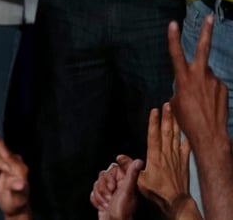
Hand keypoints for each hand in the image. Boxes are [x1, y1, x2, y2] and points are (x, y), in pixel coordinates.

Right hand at [90, 155, 142, 219]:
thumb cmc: (123, 212)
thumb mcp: (128, 191)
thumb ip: (131, 175)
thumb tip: (139, 161)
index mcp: (126, 181)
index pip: (113, 168)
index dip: (109, 177)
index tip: (113, 186)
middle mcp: (119, 185)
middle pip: (103, 175)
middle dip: (104, 188)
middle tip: (111, 197)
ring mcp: (110, 192)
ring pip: (97, 184)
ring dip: (100, 196)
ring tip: (108, 204)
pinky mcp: (103, 199)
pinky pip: (93, 193)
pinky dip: (96, 201)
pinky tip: (104, 207)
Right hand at [138, 103, 195, 217]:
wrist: (176, 201)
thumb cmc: (157, 192)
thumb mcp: (139, 181)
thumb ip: (129, 167)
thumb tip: (119, 156)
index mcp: (155, 157)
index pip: (154, 135)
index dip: (154, 122)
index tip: (155, 110)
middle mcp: (166, 154)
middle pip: (166, 132)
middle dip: (167, 117)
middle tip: (168, 104)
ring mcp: (176, 157)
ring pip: (176, 136)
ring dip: (175, 123)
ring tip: (175, 112)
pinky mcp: (184, 163)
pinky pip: (186, 148)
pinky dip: (187, 138)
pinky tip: (187, 132)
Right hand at [168, 17, 229, 153]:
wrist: (210, 135)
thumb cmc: (187, 120)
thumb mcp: (176, 102)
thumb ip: (181, 86)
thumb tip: (189, 82)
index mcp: (184, 78)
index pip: (176, 54)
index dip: (173, 38)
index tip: (172, 24)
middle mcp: (200, 76)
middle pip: (203, 49)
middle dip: (206, 32)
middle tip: (210, 17)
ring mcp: (214, 81)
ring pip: (207, 73)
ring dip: (203, 81)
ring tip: (201, 100)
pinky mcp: (223, 88)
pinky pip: (214, 84)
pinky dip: (210, 90)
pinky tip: (209, 103)